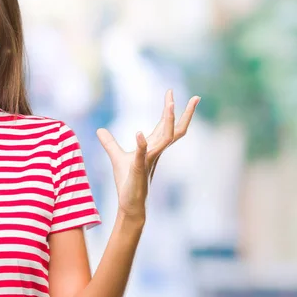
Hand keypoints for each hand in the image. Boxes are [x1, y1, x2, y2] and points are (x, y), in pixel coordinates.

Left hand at [97, 90, 199, 219]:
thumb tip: (100, 130)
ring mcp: (149, 160)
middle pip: (175, 129)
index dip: (169, 109)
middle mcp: (156, 151)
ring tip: (170, 104)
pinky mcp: (139, 169)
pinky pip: (142, 155)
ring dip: (168, 120)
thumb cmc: (128, 182)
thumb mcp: (117, 157)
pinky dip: (141, 144)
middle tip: (196, 97)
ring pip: (165, 138)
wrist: (130, 205)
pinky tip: (139, 133)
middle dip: (185, 113)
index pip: (165, 125)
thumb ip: (110, 143)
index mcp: (153, 147)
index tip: (171, 92)